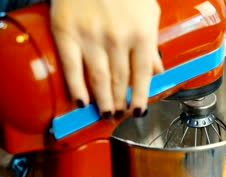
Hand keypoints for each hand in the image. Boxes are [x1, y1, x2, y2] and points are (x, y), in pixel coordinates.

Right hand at [50, 0, 163, 118]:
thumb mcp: (148, 12)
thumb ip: (152, 43)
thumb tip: (158, 71)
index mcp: (141, 33)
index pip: (143, 75)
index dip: (140, 97)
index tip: (138, 112)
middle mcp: (118, 39)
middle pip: (120, 81)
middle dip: (120, 102)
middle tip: (118, 114)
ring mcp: (91, 37)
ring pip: (98, 79)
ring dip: (103, 102)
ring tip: (105, 114)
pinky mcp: (66, 32)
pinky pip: (71, 68)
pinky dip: (76, 88)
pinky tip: (81, 102)